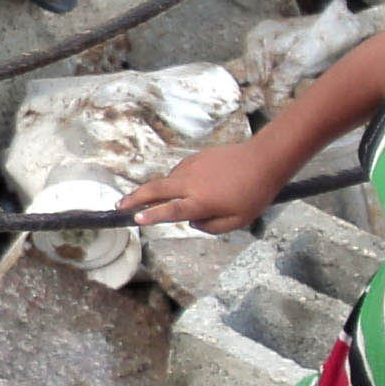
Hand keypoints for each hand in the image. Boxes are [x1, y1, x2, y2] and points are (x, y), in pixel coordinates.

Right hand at [124, 139, 285, 233]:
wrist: (264, 160)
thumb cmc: (254, 194)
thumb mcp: (237, 222)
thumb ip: (211, 227)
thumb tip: (192, 222)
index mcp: (200, 202)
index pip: (169, 211)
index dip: (151, 216)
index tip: (135, 218)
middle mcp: (191, 183)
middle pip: (155, 190)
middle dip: (134, 198)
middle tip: (120, 205)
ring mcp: (192, 167)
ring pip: (167, 181)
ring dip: (158, 191)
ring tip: (152, 201)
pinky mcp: (196, 158)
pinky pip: (179, 173)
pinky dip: (176, 182)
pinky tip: (186, 188)